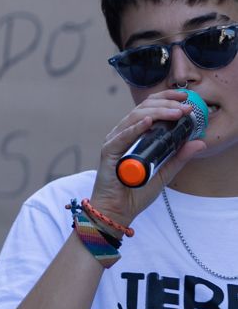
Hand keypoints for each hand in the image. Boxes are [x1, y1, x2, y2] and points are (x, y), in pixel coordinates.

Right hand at [88, 90, 206, 230]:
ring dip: (157, 113)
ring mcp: (115, 141)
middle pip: (142, 109)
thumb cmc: (136, 190)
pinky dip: (135, 128)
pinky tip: (148, 122)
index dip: (166, 100)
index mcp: (135, 135)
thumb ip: (179, 157)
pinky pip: (122, 136)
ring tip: (175, 113)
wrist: (118, 209)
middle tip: (185, 107)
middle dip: (166, 104)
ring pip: (134, 118)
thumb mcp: (164, 172)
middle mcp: (123, 134)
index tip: (185, 99)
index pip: (149, 110)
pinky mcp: (109, 152)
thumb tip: (199, 142)